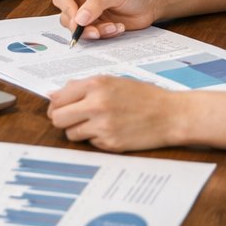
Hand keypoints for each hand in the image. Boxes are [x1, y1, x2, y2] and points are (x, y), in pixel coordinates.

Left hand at [47, 76, 179, 151]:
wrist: (171, 115)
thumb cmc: (143, 96)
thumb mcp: (111, 81)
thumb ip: (82, 87)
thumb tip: (54, 96)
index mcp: (95, 84)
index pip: (57, 98)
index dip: (56, 105)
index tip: (61, 107)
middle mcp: (96, 104)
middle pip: (57, 118)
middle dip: (62, 119)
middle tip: (72, 118)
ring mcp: (102, 126)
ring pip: (70, 133)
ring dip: (78, 130)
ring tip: (95, 124)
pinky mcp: (110, 143)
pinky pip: (89, 143)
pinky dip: (95, 139)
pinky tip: (111, 130)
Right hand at [50, 0, 161, 41]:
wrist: (150, 4)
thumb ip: (96, 4)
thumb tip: (80, 18)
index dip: (67, 9)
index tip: (78, 19)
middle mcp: (82, 1)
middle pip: (67, 17)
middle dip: (81, 26)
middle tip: (94, 31)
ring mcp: (89, 16)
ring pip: (80, 30)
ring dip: (95, 32)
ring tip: (112, 27)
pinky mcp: (98, 28)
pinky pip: (93, 36)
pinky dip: (104, 35)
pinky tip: (117, 28)